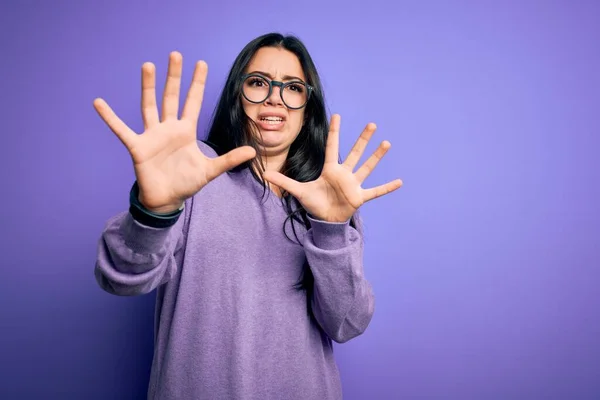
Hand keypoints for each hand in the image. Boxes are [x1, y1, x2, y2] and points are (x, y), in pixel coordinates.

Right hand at [93, 52, 255, 212]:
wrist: (167, 200)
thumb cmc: (187, 183)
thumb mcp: (210, 171)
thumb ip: (229, 159)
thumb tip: (252, 152)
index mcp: (186, 131)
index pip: (193, 102)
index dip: (197, 84)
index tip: (201, 63)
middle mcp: (168, 128)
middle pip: (171, 97)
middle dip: (174, 77)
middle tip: (176, 54)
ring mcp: (152, 135)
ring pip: (149, 106)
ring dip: (148, 86)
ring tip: (148, 65)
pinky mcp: (137, 147)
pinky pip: (121, 130)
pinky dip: (110, 118)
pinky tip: (99, 103)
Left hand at [263, 114, 401, 222]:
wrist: (325, 220)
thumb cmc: (314, 203)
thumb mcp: (298, 192)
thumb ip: (284, 182)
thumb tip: (265, 174)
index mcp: (330, 170)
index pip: (332, 146)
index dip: (335, 132)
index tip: (337, 115)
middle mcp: (344, 174)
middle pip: (355, 153)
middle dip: (362, 139)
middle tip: (371, 124)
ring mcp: (353, 185)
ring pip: (367, 167)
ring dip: (377, 157)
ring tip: (386, 144)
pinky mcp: (359, 197)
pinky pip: (376, 191)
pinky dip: (387, 187)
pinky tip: (400, 181)